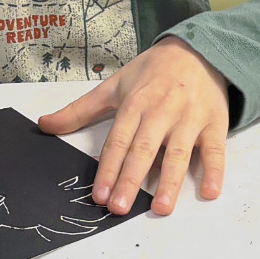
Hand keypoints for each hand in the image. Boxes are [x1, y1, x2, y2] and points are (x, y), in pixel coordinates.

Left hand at [38, 37, 227, 215]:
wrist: (197, 50)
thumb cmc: (152, 72)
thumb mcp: (115, 85)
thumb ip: (80, 110)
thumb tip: (44, 125)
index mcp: (136, 102)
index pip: (118, 141)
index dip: (108, 169)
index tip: (99, 195)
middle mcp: (162, 110)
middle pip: (144, 150)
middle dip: (131, 180)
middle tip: (119, 208)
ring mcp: (190, 117)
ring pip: (179, 153)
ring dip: (171, 182)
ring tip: (162, 208)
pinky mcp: (214, 122)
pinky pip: (215, 149)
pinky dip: (215, 171)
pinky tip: (209, 192)